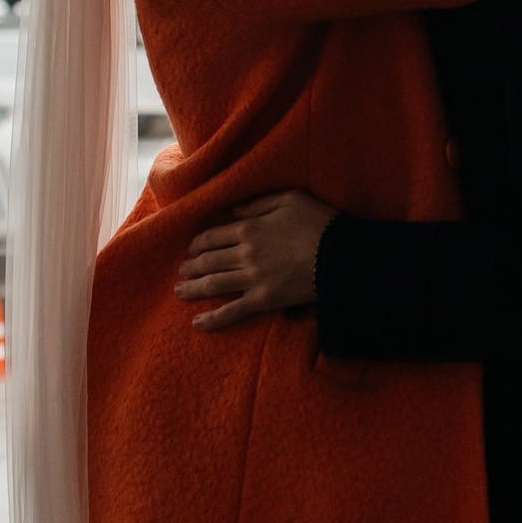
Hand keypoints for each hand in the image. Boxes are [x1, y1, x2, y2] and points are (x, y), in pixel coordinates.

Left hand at [176, 189, 339, 331]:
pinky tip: (197, 324)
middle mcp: (245, 254)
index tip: (192, 249)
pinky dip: (212, 319)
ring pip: (213, 285)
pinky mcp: (263, 300)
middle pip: (208, 261)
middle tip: (182, 271)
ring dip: (192, 289)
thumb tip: (234, 211)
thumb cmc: (319, 223)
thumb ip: (259, 202)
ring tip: (179, 291)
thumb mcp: (291, 198)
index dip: (198, 244)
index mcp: (250, 228)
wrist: (341, 256)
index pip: (212, 237)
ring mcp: (252, 279)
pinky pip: (232, 312)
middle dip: (191, 267)